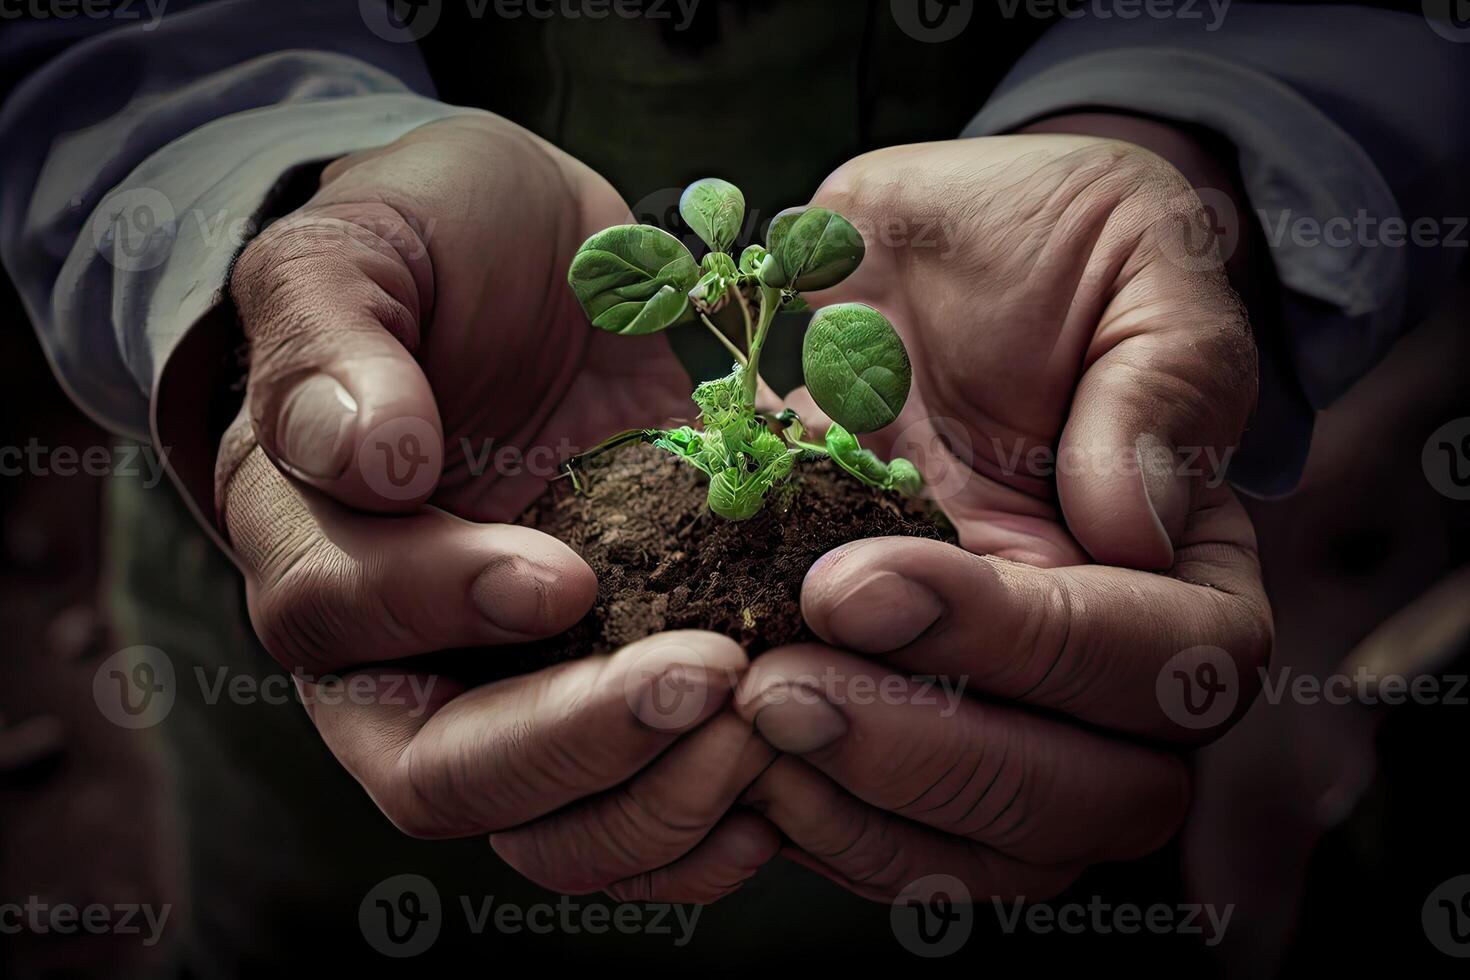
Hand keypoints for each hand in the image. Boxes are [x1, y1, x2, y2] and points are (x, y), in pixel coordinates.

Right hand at [217, 115, 775, 900]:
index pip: (347, 623)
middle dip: (578, 746)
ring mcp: (526, 680)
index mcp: (322, 544)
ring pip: (554, 821)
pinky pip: (648, 796)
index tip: (560, 576)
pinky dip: (707, 817)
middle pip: (451, 773)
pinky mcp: (626, 677)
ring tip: (768, 731)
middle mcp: (412, 647)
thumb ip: (329, 342)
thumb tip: (363, 462)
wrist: (541, 257)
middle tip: (709, 684)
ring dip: (657, 804)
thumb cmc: (431, 241)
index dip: (446, 610)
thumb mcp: (364, 251)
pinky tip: (786, 788)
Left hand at [740, 134, 1271, 900]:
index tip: (857, 579)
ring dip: (858, 806)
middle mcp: (1102, 666)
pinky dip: (805, 817)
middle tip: (778, 683)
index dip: (1024, 645)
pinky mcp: (895, 711)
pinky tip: (715, 746)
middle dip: (931, 758)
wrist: (922, 259)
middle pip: (1085, 801)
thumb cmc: (1044, 240)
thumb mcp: (1132, 257)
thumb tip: (1136, 525)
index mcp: (1182, 565)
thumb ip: (1160, 380)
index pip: (1168, 669)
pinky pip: (880, 832)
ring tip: (739, 717)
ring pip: (983, 849)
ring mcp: (998, 705)